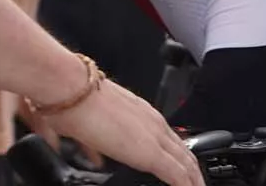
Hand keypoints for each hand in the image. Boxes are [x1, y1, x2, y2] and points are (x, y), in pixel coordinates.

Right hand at [38, 80, 198, 185]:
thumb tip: (94, 158)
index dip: (179, 156)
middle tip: (197, 183)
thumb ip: (94, 145)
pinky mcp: (149, 153)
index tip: (183, 169)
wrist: (68, 89)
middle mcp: (152, 121)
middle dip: (192, 170)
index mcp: (140, 113)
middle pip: (183, 150)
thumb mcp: (87, 126)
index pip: (169, 138)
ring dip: (193, 178)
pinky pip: (178, 175)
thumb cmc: (72, 101)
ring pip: (186, 162)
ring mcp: (153, 135)